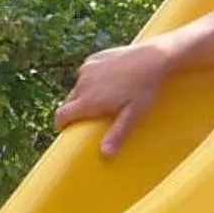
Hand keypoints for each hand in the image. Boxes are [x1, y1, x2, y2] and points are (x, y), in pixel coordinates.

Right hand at [54, 39, 172, 156]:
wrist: (152, 58)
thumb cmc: (144, 89)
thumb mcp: (133, 115)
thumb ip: (117, 134)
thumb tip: (105, 154)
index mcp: (89, 100)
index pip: (62, 115)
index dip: (61, 124)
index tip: (65, 129)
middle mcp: (83, 84)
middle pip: (69, 102)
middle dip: (75, 110)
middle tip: (89, 116)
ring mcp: (87, 69)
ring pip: (78, 87)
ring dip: (84, 93)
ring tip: (102, 97)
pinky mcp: (94, 58)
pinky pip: (86, 73)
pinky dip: (91, 79)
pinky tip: (107, 80)